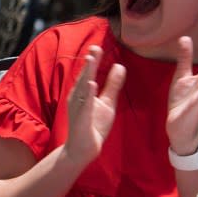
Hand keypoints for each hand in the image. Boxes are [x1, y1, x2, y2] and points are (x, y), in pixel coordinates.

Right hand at [64, 45, 125, 164]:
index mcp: (83, 92)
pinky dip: (88, 94)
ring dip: (87, 73)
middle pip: (84, 76)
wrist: (83, 149)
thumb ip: (113, 84)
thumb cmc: (93, 125)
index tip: (98, 46)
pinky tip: (91, 84)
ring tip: (91, 59)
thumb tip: (120, 65)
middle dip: (89, 63)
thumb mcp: (107, 102)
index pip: (88, 73)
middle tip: (94, 48)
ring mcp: (77, 108)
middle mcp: (77, 97)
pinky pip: (85, 105)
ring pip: (82, 88)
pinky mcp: (81, 119)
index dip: (93, 60)